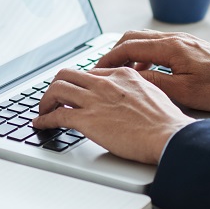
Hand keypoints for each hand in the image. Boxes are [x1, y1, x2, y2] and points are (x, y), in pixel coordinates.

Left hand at [33, 67, 193, 164]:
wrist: (168, 135)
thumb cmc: (166, 122)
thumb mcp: (152, 93)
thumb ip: (135, 90)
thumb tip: (128, 98)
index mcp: (122, 75)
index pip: (89, 73)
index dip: (78, 83)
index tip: (74, 91)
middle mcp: (105, 83)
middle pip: (67, 75)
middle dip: (56, 86)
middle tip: (53, 98)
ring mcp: (94, 100)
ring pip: (56, 90)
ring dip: (45, 101)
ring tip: (43, 110)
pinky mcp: (87, 120)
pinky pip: (56, 115)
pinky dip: (44, 119)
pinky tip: (41, 124)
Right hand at [95, 30, 209, 111]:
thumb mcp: (185, 90)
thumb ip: (154, 81)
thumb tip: (131, 77)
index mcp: (171, 47)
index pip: (128, 46)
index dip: (108, 58)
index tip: (95, 69)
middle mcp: (176, 39)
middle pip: (133, 37)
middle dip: (114, 52)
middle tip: (102, 69)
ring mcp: (183, 41)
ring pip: (145, 40)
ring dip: (129, 53)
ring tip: (121, 72)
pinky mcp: (190, 47)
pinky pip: (158, 45)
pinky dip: (144, 55)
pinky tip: (147, 71)